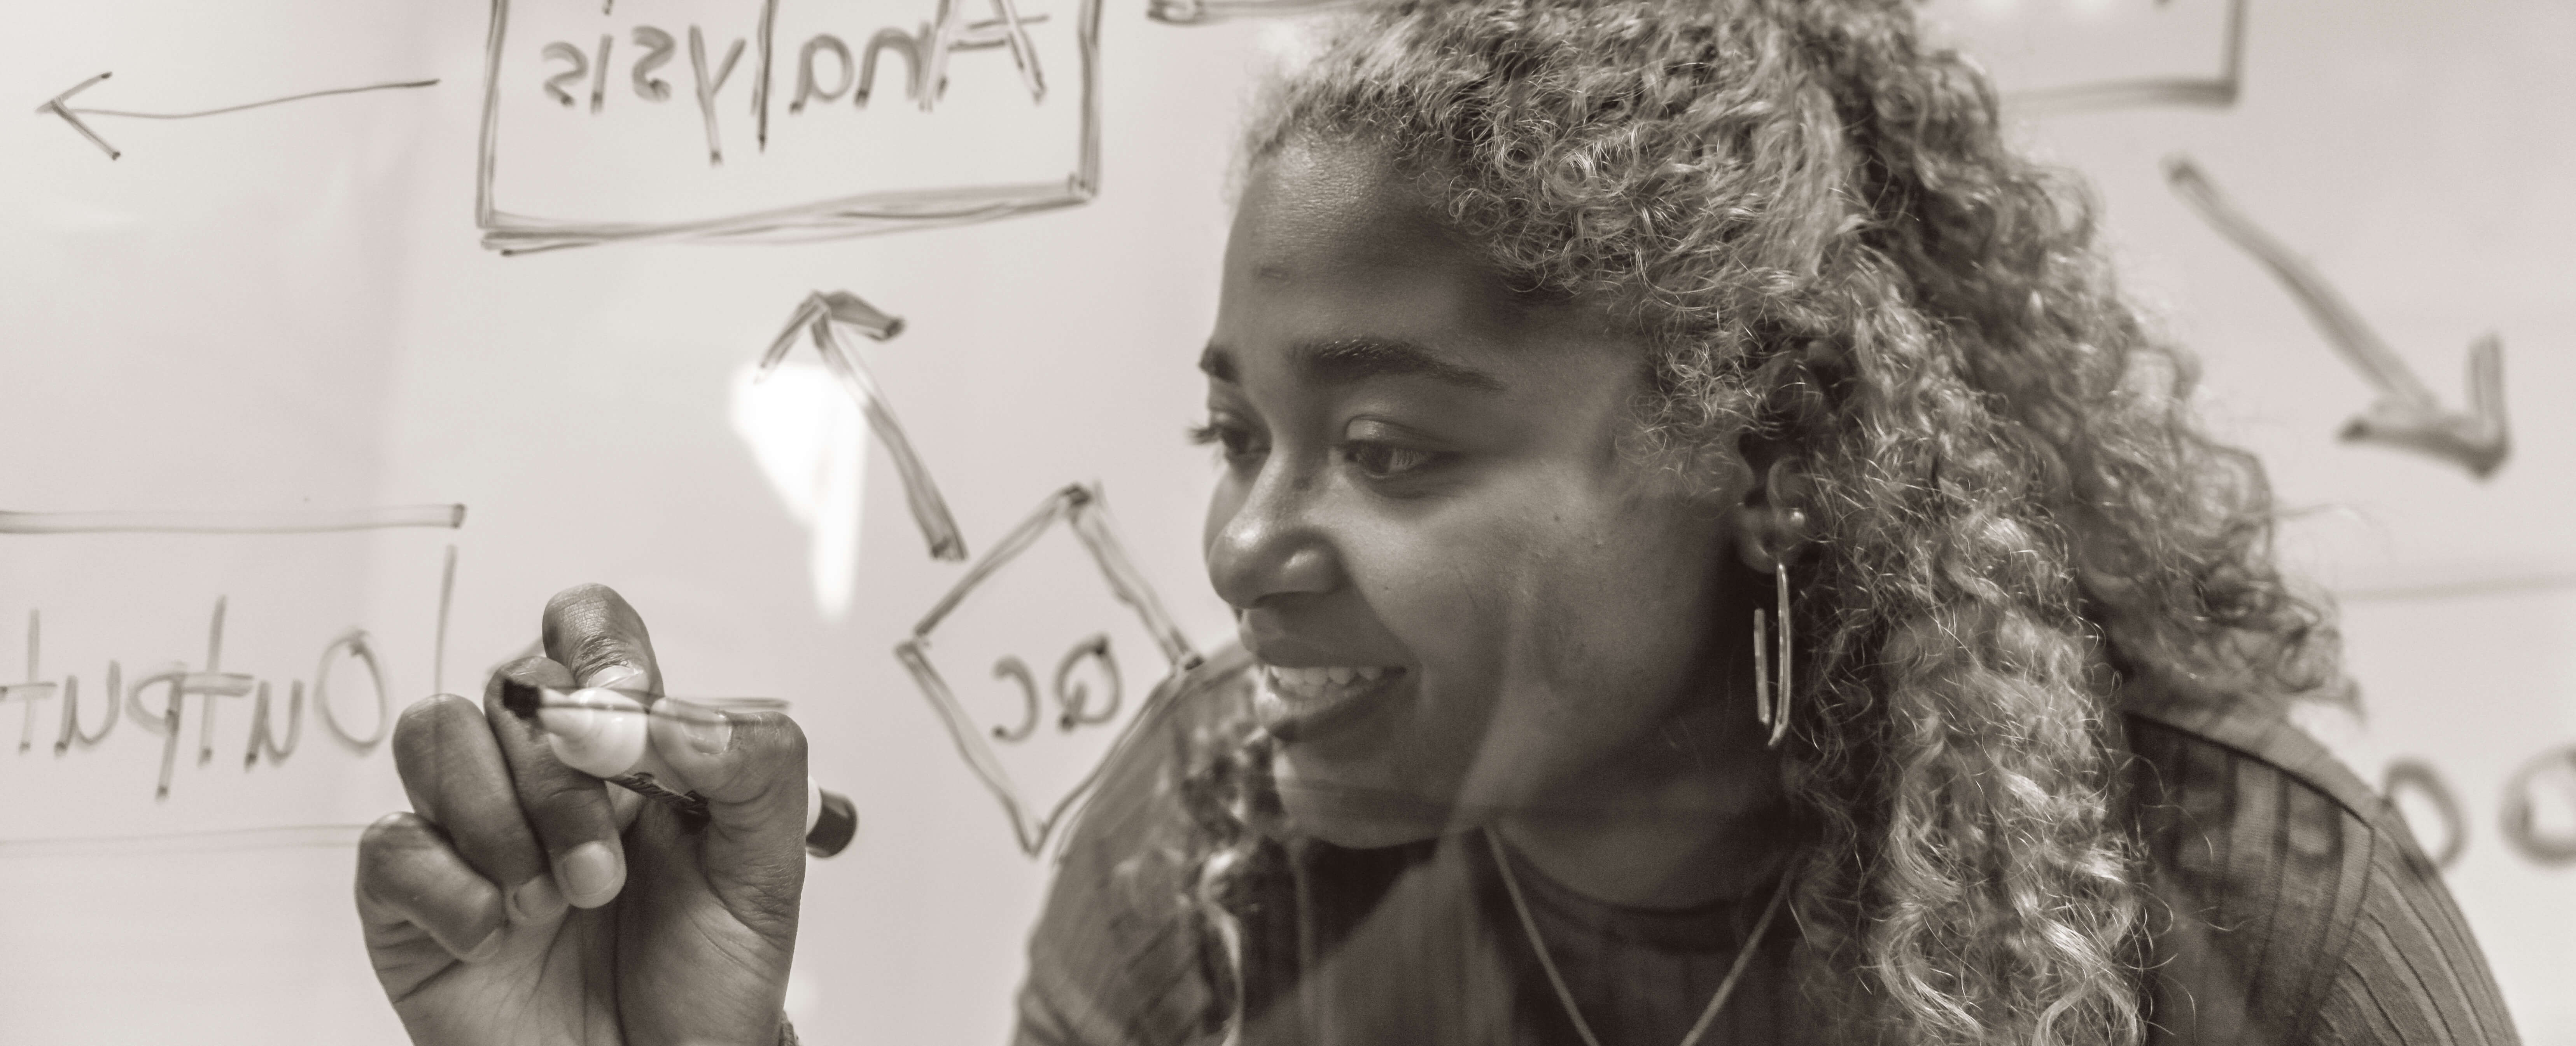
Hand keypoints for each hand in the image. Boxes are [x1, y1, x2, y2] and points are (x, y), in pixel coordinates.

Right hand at [355, 584, 808, 1045]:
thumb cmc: (707, 977)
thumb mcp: (766, 862)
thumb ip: (746, 761)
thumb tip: (662, 710)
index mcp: (628, 745)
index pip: (588, 630)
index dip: (596, 652)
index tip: (625, 709)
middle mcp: (541, 771)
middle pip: (510, 687)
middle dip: (561, 782)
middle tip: (604, 876)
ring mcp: (470, 827)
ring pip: (434, 734)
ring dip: (501, 822)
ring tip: (553, 904)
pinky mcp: (412, 892)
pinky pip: (390, 841)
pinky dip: (450, 890)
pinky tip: (497, 936)